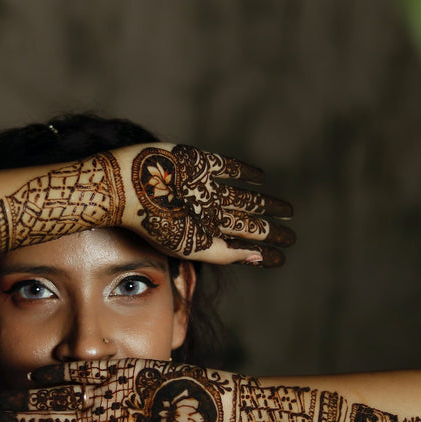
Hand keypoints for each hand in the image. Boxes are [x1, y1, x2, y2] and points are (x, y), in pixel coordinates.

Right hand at [121, 144, 294, 265]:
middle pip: (246, 222)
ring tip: (288, 211)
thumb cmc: (156, 223)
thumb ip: (226, 253)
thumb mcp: (193, 246)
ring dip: (266, 204)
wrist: (128, 187)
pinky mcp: (200, 162)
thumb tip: (260, 258)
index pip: (241, 244)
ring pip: (243, 197)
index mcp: (205, 233)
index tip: (283, 258)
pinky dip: (247, 173)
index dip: (263, 252)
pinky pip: (229, 168)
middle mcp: (207, 211)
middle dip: (268, 231)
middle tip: (292, 237)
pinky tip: (261, 178)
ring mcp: (205, 187)